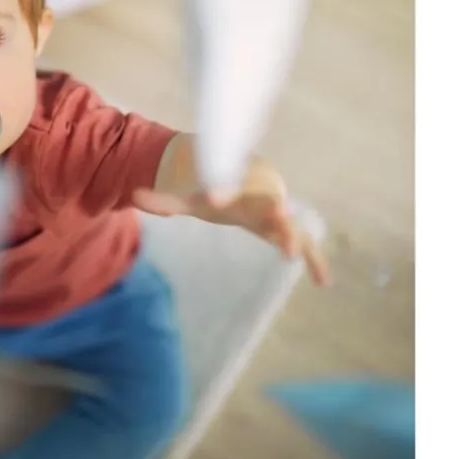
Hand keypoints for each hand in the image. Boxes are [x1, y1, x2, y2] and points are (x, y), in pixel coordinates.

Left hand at [133, 167, 329, 286]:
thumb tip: (133, 196)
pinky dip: (315, 259)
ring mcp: (275, 211)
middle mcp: (262, 190)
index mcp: (237, 176)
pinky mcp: (283, 230)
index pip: (231, 180)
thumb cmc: (208, 186)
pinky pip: (304, 243)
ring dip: (292, 236)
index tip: (212, 199)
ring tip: (291, 254)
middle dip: (271, 208)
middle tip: (275, 215)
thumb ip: (161, 199)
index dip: (222, 189)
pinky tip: (324, 281)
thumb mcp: (183, 195)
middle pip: (268, 198)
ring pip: (289, 223)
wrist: (233, 180)